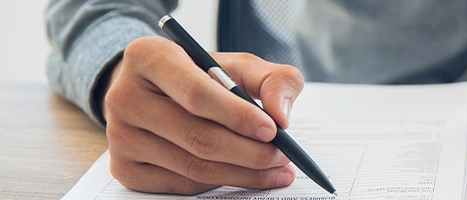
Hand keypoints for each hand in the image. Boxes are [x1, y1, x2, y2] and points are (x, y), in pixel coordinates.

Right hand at [102, 36, 304, 193]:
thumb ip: (273, 80)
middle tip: (282, 157)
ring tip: (275, 168)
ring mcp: (119, 136)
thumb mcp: (239, 65)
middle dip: (250, 152)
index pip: (197, 94)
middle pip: (197, 136)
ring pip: (192, 167)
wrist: (158, 91)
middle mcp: (124, 96)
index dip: (238, 116)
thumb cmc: (203, 76)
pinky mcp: (124, 168)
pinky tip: (242, 173)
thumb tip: (281, 116)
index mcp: (148, 57)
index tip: (273, 130)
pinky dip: (219, 182)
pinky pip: (182, 184)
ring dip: (242, 173)